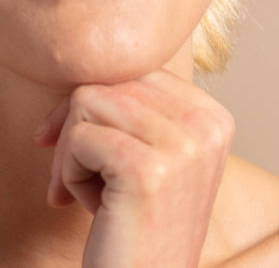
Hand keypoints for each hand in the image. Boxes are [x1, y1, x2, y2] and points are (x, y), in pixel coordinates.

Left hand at [34, 70, 233, 267]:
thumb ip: (131, 104)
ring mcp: (183, 145)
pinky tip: (87, 207)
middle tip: (74, 177)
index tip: (75, 142)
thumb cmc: (134, 224)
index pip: (130, 69)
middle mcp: (206, 124)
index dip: (92, 102)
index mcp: (211, 114)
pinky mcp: (148, 169)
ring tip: (88, 191)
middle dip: (74, 126)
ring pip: (85, 100)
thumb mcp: (146, 153)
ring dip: (71, 151)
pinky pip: (78, 136)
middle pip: (106, 80)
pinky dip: (67, 172)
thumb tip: (73, 53)